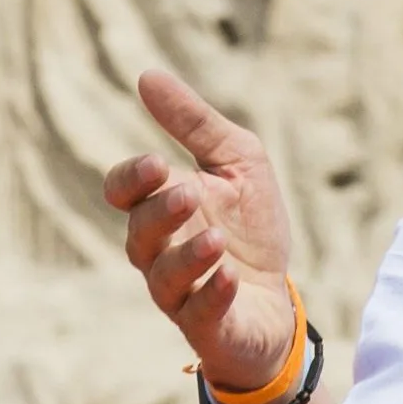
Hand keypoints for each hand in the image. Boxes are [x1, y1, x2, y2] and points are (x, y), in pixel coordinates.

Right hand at [108, 69, 310, 399]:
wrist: (279, 299)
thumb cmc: (250, 227)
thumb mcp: (235, 162)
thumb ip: (193, 123)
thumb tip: (146, 76)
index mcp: (161, 208)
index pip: (123, 192)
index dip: (129, 180)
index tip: (156, 163)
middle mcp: (160, 252)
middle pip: (139, 234)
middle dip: (159, 213)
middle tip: (187, 193)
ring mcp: (181, 293)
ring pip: (163, 278)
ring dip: (187, 257)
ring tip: (216, 238)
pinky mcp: (209, 327)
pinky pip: (199, 315)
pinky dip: (213, 295)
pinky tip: (230, 276)